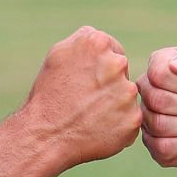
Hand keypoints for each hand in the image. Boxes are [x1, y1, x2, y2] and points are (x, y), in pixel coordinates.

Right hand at [15, 27, 140, 171]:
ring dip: (114, 104)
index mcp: (98, 43)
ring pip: (126, 96)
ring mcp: (127, 93)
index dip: (98, 68)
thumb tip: (103, 41)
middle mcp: (117, 64)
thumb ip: (85, 40)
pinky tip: (97, 128)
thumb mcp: (58, 54)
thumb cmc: (48, 95)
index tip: (83, 81)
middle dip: (108, 83)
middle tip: (84, 99)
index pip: (113, 50)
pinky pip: (130, 119)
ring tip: (89, 115)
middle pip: (122, 71)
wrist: (44, 136)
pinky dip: (118, 125)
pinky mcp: (133, 119)